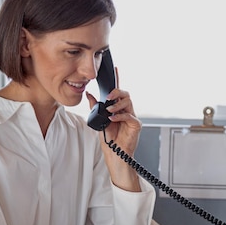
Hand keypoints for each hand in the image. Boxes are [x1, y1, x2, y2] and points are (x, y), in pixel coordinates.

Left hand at [87, 69, 142, 191]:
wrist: (115, 155)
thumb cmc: (109, 140)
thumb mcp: (99, 121)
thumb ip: (95, 107)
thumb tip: (89, 94)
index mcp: (118, 109)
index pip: (118, 92)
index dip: (117, 80)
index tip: (115, 69)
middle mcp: (126, 111)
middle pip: (125, 94)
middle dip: (116, 92)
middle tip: (108, 96)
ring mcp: (132, 118)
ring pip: (128, 102)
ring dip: (117, 104)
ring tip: (109, 110)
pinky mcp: (136, 125)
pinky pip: (129, 116)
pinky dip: (120, 115)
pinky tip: (112, 118)